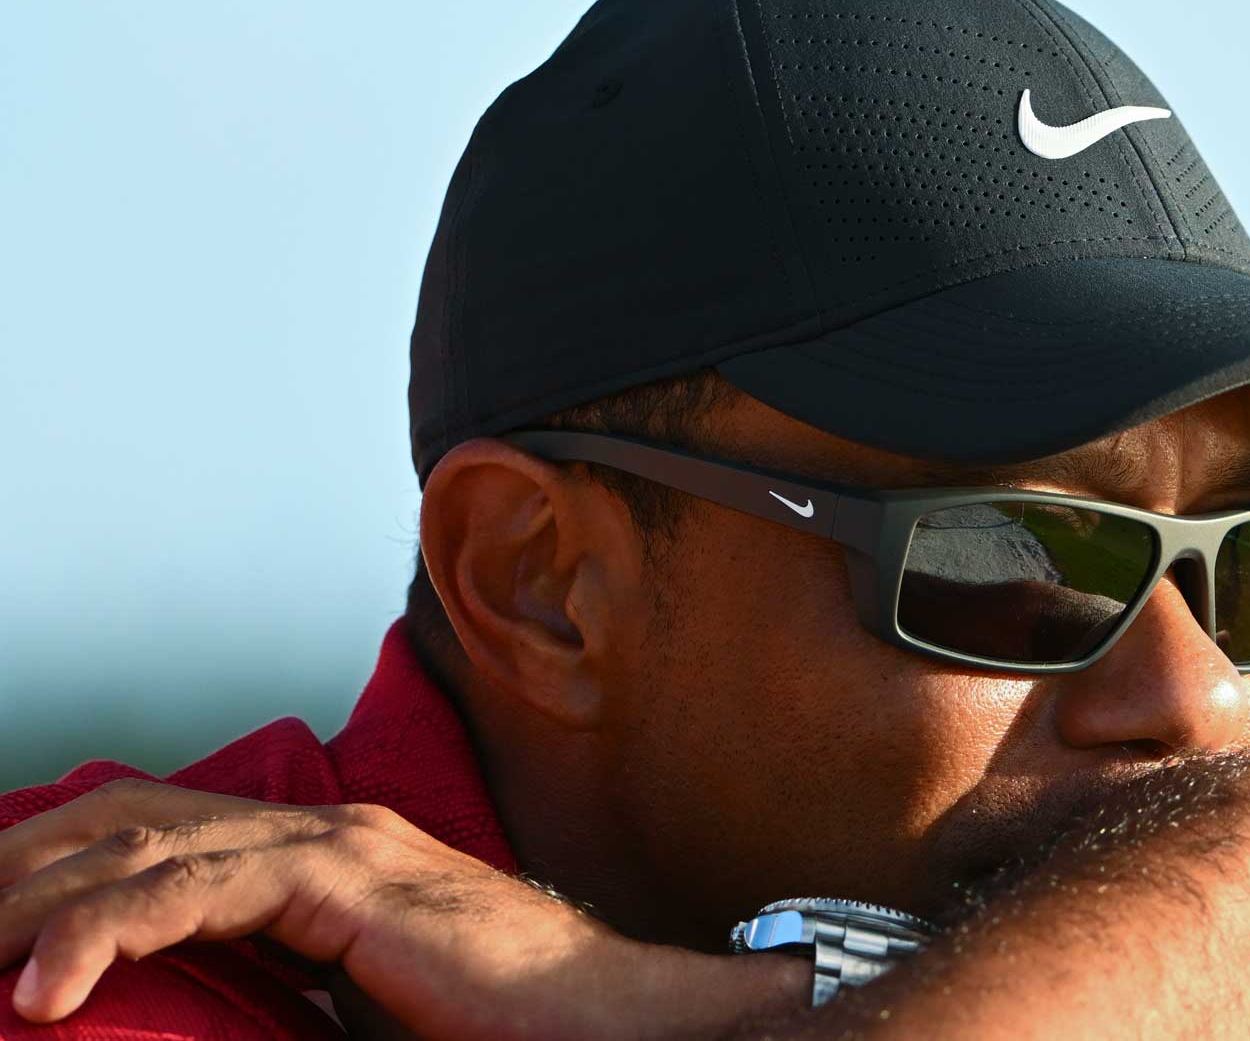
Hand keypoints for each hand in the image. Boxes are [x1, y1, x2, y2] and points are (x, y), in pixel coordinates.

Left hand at [0, 779, 803, 1037]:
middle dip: (22, 862)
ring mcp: (334, 845)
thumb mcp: (359, 1002)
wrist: (604, 1014)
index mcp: (321, 851)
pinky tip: (43, 983)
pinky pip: (196, 891)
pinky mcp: (347, 881)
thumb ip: (282, 988)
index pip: (158, 826)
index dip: (60, 856)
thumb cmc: (499, 1019)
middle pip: (127, 816)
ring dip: (34, 897)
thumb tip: (199, 1025)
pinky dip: (104, 929)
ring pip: (142, 844)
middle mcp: (320, 827)